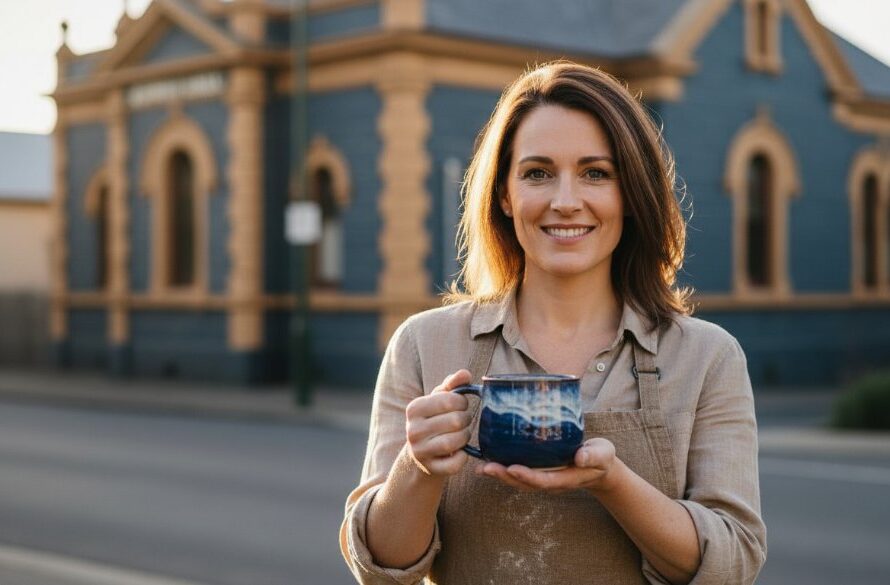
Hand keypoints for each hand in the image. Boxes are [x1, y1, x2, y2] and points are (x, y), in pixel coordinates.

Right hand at [404, 369, 474, 476]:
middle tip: (463, 421)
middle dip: (466, 420)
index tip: (461, 406)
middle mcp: (413, 430)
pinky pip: (455, 464)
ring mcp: (420, 451)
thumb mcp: (439, 400)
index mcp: (414, 408)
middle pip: (455, 421)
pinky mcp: (430, 468)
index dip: (462, 402)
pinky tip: (461, 452)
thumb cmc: (434, 419)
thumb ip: (453, 385)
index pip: (449, 400)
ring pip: (454, 442)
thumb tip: (466, 374)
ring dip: (465, 437)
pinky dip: (463, 457)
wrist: (421, 453)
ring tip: (462, 434)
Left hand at [477, 438, 619, 494]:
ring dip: (499, 474)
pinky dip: (502, 468)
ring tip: (480, 467)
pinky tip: (486, 459)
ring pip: (517, 480)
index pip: (543, 480)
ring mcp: (542, 476)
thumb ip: (593, 455)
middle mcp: (550, 480)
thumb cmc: (600, 457)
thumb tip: (581, 457)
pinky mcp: (537, 469)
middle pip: (524, 483)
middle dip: (504, 477)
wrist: (599, 465)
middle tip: (486, 468)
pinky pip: (517, 471)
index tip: (512, 468)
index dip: (527, 476)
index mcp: (565, 478)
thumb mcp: (603, 454)